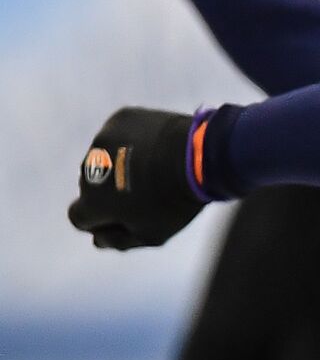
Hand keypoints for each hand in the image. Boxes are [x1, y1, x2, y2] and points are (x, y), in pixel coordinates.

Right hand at [68, 107, 206, 249]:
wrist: (199, 156)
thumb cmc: (175, 202)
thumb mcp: (151, 235)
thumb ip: (119, 241)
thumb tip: (98, 239)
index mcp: (92, 201)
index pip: (80, 216)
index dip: (101, 220)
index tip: (124, 216)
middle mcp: (87, 169)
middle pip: (92, 187)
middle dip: (110, 191)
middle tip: (146, 190)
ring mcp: (103, 139)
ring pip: (105, 158)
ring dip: (120, 163)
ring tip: (153, 167)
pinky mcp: (120, 118)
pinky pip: (120, 134)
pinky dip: (132, 141)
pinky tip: (156, 146)